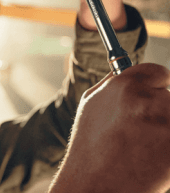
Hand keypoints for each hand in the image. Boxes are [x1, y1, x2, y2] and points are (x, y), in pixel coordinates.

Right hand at [49, 63, 169, 192]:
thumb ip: (112, 83)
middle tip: (144, 131)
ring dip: (166, 131)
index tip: (157, 95)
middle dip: (159, 112)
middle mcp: (145, 98)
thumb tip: (128, 70)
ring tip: (145, 147)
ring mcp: (164, 121)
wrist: (94, 184)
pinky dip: (168, 148)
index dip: (158, 85)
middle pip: (168, 99)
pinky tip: (153, 158)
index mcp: (123, 84)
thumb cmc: (91, 146)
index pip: (158, 72)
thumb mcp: (92, 103)